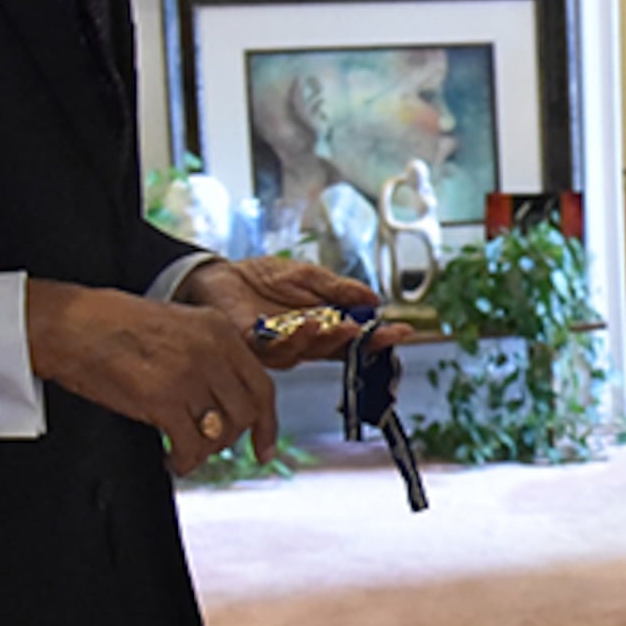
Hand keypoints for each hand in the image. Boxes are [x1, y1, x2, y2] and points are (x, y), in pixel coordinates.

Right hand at [27, 277, 279, 473]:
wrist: (69, 322)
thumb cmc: (111, 323)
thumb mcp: (176, 323)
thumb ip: (207, 354)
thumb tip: (223, 397)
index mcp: (218, 329)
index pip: (262, 386)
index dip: (267, 423)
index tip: (263, 447)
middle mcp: (211, 351)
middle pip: (244, 414)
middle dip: (228, 439)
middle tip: (207, 447)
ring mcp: (189, 375)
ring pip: (219, 433)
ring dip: (203, 451)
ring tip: (182, 451)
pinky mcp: (162, 400)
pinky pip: (190, 446)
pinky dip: (182, 460)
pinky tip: (168, 457)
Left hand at [182, 254, 407, 372]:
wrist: (220, 274)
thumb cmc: (263, 277)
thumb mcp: (308, 276)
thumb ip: (338, 289)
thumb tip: (374, 299)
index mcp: (320, 328)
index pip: (356, 338)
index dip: (379, 338)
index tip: (404, 331)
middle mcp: (303, 344)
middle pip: (338, 350)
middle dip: (363, 343)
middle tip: (380, 333)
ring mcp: (278, 347)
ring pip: (310, 352)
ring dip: (331, 340)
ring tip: (348, 325)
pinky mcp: (252, 344)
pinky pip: (276, 347)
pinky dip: (296, 338)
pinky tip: (310, 323)